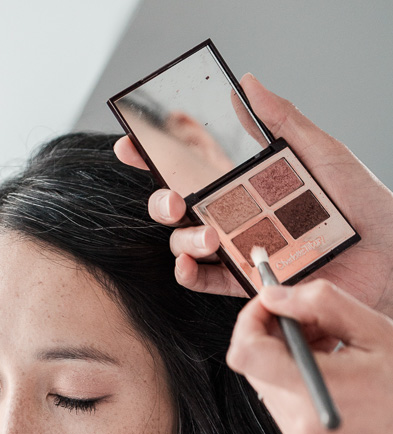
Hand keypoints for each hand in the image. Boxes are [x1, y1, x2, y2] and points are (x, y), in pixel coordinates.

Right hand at [114, 75, 392, 317]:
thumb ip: (282, 122)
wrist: (387, 252)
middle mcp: (233, 216)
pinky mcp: (247, 283)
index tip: (131, 145)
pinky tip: (192, 264)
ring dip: (183, 239)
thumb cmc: (362, 202)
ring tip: (208, 235)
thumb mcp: (321, 152)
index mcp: (244, 182)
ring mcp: (237, 250)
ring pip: (185, 244)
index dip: (154, 156)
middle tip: (174, 198)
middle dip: (160, 201)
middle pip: (175, 208)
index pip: (190, 166)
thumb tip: (248, 84)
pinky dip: (190, 274)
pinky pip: (206, 283)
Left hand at [226, 279, 392, 433]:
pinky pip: (283, 400)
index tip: (273, 302)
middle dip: (275, 332)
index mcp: (312, 392)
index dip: (250, 319)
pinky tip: (334, 366)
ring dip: (288, 354)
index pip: (245, 352)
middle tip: (317, 319)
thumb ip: (320, 305)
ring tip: (334, 343)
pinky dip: (297, 376)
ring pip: (266, 380)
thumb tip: (274, 295)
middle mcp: (297, 422)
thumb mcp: (374, 331)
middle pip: (254, 364)